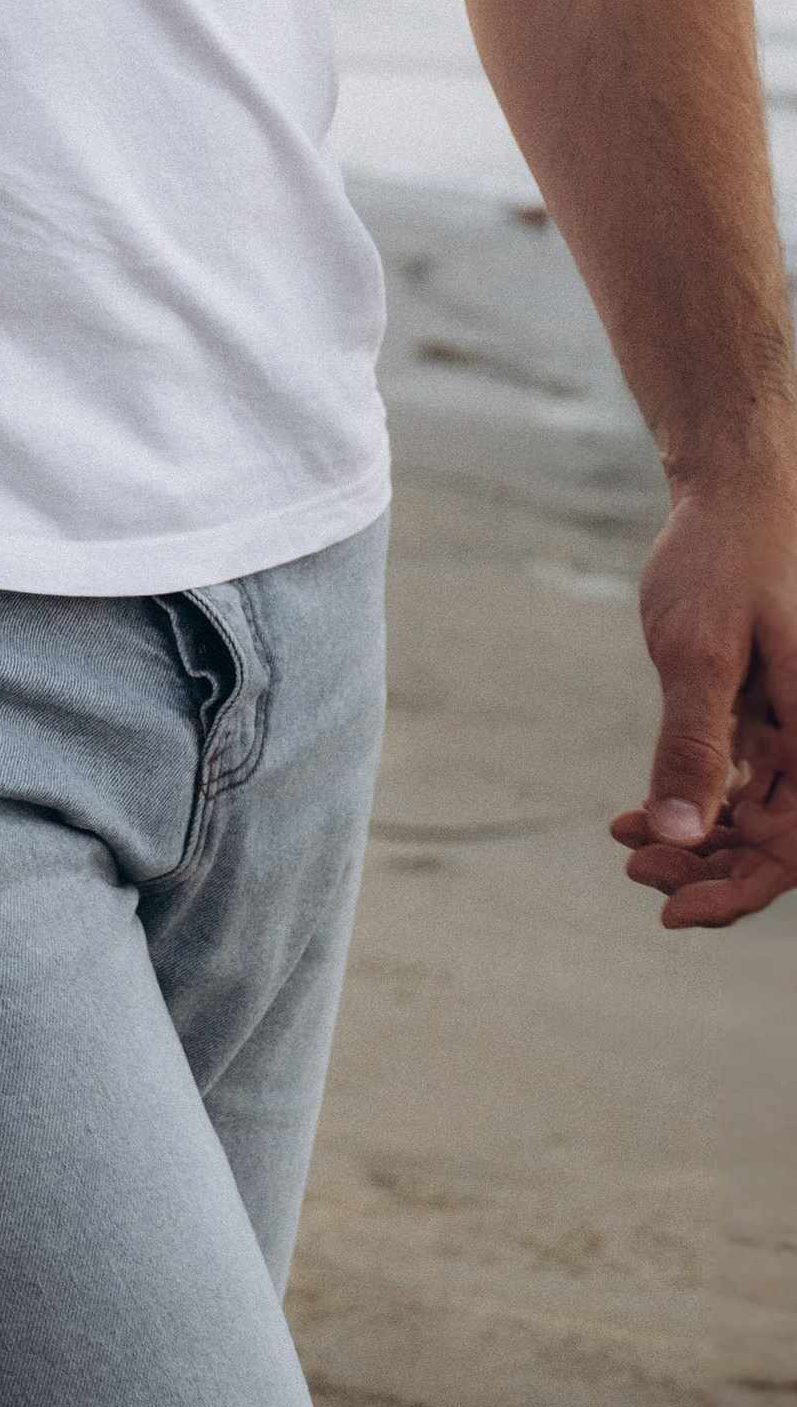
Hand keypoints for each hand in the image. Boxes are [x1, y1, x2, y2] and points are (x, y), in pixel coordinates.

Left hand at [610, 468, 796, 926]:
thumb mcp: (698, 652)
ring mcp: (794, 732)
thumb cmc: (724, 561)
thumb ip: (693, 744)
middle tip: (633, 869)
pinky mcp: (764, 718)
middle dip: (707, 871)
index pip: (793, 847)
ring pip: (753, 822)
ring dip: (694, 846)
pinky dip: (691, 806)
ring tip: (627, 845)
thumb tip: (676, 833)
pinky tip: (632, 816)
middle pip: (773, 845)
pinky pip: (736, 785)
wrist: (733, 495)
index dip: (740, 891)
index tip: (672, 911)